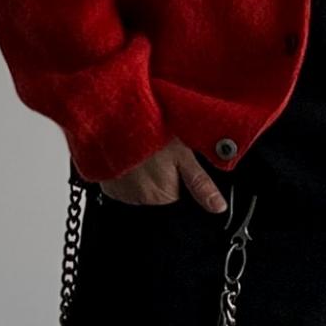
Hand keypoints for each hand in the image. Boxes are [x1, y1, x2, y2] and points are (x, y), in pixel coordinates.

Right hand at [96, 139, 229, 211]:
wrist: (113, 117)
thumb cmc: (150, 130)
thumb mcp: (183, 153)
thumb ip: (200, 183)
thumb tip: (218, 208)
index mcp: (163, 195)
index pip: (179, 197)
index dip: (180, 178)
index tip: (176, 163)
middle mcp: (140, 200)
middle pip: (160, 195)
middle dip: (163, 177)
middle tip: (160, 153)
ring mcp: (121, 194)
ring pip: (141, 190)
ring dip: (144, 176)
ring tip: (144, 153)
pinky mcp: (107, 186)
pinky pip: (122, 185)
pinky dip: (127, 174)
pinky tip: (130, 157)